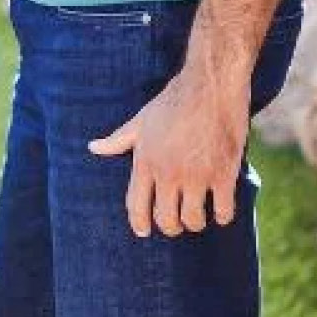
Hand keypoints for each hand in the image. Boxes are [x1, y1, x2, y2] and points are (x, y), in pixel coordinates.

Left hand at [88, 70, 251, 237]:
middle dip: (171, 227)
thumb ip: (118, 140)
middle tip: (177, 223)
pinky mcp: (224, 174)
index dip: (139, 223)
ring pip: (193, 220)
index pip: (136, 205)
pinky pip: (224, 211)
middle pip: (166, 220)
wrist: (210, 83)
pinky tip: (221, 210)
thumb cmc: (174, 99)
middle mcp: (168, 173)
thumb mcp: (141, 119)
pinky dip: (222, 216)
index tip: (143, 232)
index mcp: (145, 161)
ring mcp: (197, 175)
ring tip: (198, 216)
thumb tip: (93, 147)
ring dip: (196, 222)